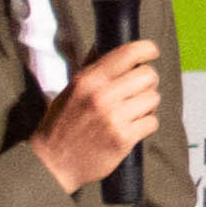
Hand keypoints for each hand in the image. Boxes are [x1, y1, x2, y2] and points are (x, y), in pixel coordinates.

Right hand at [30, 44, 165, 195]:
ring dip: (147, 105)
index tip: (152, 52)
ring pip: (154, 98)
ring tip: (132, 111)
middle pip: (149, 75)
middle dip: (147, 82)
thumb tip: (105, 43)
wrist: (52, 163)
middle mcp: (102, 96)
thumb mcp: (70, 89)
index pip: (130, 53)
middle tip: (137, 91)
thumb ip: (91, 67)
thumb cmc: (61, 124)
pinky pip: (152, 122)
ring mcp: (114, 118)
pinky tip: (132, 127)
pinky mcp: (124, 139)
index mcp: (89, 80)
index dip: (147, 49)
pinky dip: (146, 125)